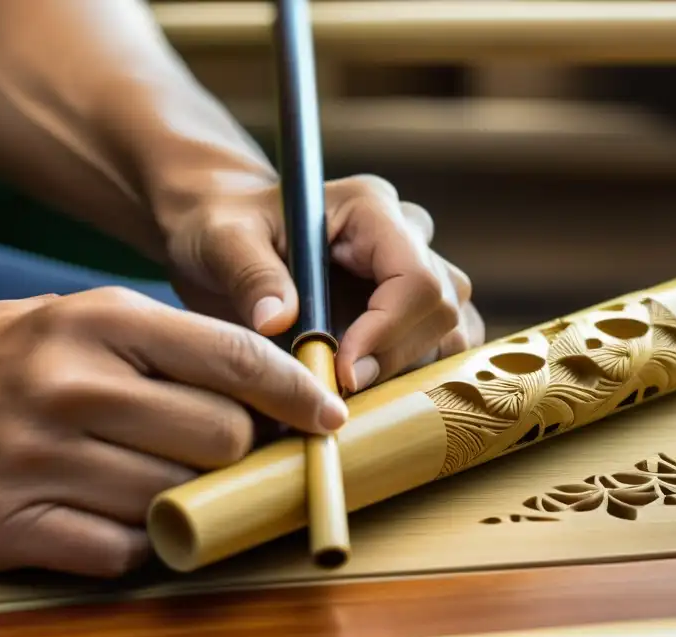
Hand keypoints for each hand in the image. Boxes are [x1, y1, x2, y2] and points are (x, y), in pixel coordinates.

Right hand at [0, 288, 346, 577]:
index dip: (296, 391)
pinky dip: (137, 540)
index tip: (329, 418)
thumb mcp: (86, 322)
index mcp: (96, 322)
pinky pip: (121, 549)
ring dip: (188, 498)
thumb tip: (278, 393)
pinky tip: (113, 511)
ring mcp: (33, 459)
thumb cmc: (11, 362)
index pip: (230, 355)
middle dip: (239, 450)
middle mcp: (67, 386)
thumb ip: (177, 348)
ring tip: (159, 476)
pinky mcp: (4, 526)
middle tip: (226, 451)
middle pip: (220, 436)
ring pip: (176, 497)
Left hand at [164, 174, 485, 393]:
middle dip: (395, 357)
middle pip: (442, 308)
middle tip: (338, 388)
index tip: (343, 371)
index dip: (388, 332)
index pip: (415, 277)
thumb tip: (278, 323)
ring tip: (351, 384)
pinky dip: (417, 374)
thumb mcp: (222, 242)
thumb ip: (251, 276)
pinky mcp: (411, 306)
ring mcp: (415, 270)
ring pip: (454, 328)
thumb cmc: (222, 226)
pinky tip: (367, 385)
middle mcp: (405, 234)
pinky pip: (444, 344)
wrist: (225, 234)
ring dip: (412, 367)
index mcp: (369, 208)